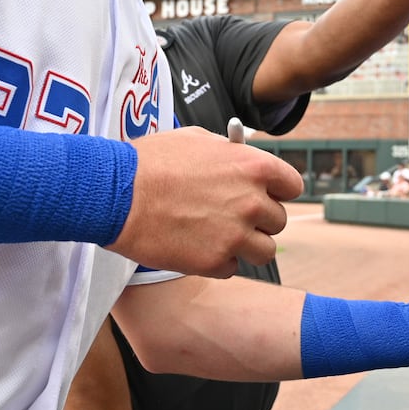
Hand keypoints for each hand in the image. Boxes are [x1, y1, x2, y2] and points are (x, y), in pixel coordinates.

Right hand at [114, 127, 300, 277]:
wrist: (116, 194)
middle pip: (278, 221)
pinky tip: (196, 246)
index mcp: (253, 166)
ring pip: (264, 251)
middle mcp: (251, 201)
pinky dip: (219, 262)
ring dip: (246, 245)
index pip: (292, 185)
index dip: (279, 191)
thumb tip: (239, 159)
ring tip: (218, 236)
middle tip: (233, 216)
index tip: (266, 195)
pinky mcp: (215, 262)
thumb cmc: (151, 162)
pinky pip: (233, 268)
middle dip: (258, 220)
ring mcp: (235, 235)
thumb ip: (229, 153)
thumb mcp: (197, 140)